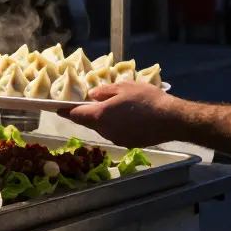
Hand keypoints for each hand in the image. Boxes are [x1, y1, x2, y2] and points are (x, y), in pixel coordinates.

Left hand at [60, 82, 184, 148]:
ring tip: (116, 107)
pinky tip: (128, 117)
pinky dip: (116, 125)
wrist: (172, 119)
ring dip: (104, 119)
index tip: (58, 109)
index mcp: (101, 116)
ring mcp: (117, 139)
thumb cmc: (147, 99)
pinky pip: (116, 133)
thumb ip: (104, 91)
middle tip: (92, 102)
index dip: (66, 111)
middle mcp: (105, 131)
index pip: (76, 115)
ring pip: (103, 128)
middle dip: (88, 114)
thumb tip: (92, 95)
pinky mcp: (128, 144)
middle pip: (90, 123)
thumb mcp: (124, 87)